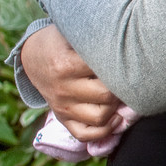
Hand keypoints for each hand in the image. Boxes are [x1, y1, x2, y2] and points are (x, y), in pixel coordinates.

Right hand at [20, 25, 120, 141]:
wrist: (33, 56)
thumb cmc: (62, 40)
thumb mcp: (74, 31)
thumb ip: (98, 36)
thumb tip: (130, 38)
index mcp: (66, 64)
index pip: (105, 71)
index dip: (124, 66)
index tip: (133, 60)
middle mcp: (63, 88)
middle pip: (106, 95)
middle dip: (123, 88)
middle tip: (130, 79)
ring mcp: (62, 106)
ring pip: (99, 117)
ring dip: (116, 108)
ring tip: (123, 96)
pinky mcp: (62, 117)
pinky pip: (84, 134)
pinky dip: (104, 131)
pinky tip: (115, 117)